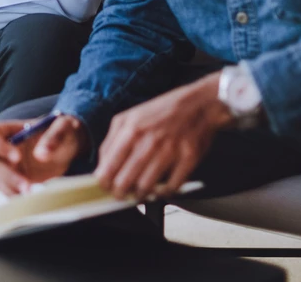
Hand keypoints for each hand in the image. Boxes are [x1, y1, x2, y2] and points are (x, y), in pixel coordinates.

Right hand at [0, 115, 88, 195]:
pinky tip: (30, 198)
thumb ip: (54, 137)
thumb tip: (41, 154)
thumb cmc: (65, 130)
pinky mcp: (18, 178)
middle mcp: (7, 146)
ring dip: (10, 188)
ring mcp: (11, 164)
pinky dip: (15, 196)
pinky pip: (8, 189)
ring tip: (30, 193)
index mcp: (12, 128)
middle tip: (27, 185)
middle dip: (8, 175)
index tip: (17, 158)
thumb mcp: (65, 126)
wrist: (71, 145)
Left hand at [95, 73, 231, 200]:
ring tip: (138, 194)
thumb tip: (102, 164)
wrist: (198, 104)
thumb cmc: (161, 111)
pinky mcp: (188, 158)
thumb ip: (113, 139)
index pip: (110, 163)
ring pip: (147, 186)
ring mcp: (170, 150)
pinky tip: (160, 190)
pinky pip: (172, 186)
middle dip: (119, 192)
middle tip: (119, 195)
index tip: (103, 187)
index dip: (104, 181)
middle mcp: (149, 140)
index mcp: (131, 128)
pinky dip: (164, 193)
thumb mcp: (130, 117)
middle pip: (126, 178)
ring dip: (140, 195)